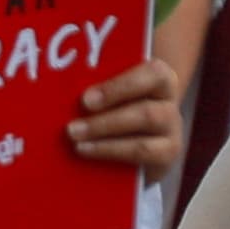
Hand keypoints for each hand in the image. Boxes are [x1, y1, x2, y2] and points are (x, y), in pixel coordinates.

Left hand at [67, 57, 184, 182]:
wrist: (133, 148)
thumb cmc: (112, 108)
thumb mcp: (107, 95)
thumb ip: (95, 89)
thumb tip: (59, 89)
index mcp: (157, 78)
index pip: (152, 74)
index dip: (119, 87)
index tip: (85, 99)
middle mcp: (169, 103)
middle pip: (147, 110)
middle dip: (106, 120)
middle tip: (72, 125)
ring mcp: (171, 131)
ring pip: (145, 132)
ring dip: (105, 135)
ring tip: (74, 138)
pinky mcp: (166, 155)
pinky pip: (142, 153)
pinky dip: (112, 152)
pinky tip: (86, 150)